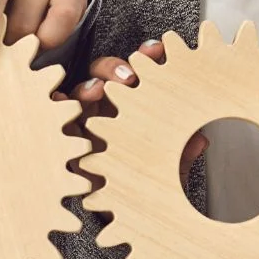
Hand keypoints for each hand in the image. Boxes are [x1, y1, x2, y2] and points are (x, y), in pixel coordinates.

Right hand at [59, 40, 208, 191]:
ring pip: (82, 90)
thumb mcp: (166, 166)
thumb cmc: (140, 179)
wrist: (114, 208)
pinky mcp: (65, 134)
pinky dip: (57, 104)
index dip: (147, 57)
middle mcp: (108, 107)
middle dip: (117, 68)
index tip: (157, 50)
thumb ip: (183, 153)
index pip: (139, 73)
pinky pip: (56, 115)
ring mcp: (85, 118)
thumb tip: (201, 140)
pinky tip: (61, 102)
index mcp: (134, 104)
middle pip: (107, 74)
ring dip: (89, 85)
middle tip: (129, 77)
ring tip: (96, 91)